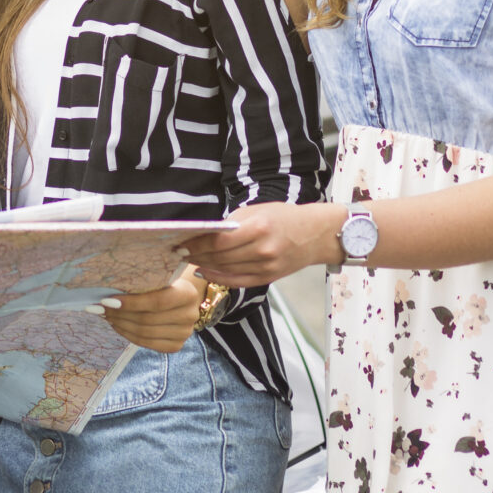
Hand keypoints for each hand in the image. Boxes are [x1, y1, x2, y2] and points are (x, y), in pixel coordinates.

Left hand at [101, 267, 212, 353]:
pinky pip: (146, 343)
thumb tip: (105, 288)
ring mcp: (184, 333)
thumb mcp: (159, 276)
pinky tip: (117, 325)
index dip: (130, 303)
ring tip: (105, 315)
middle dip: (119, 314)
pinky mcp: (176, 345)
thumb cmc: (165, 282)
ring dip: (120, 324)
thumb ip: (140, 281)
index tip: (106, 300)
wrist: (183, 296)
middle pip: (147, 319)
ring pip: (144, 333)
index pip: (156, 302)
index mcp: (188, 293)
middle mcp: (189, 315)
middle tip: (99, 307)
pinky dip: (128, 334)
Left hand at [179, 202, 342, 286]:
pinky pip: (237, 281)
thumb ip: (232, 224)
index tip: (179, 242)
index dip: (196, 244)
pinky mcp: (268, 278)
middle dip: (195, 255)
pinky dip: (218, 277)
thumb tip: (203, 234)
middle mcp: (263, 250)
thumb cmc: (283, 217)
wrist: (315, 234)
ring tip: (187, 260)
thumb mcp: (257, 211)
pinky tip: (204, 271)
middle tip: (176, 252)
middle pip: (219, 257)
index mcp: (259, 228)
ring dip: (203, 265)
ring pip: (226, 270)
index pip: (219, 241)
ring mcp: (266, 267)